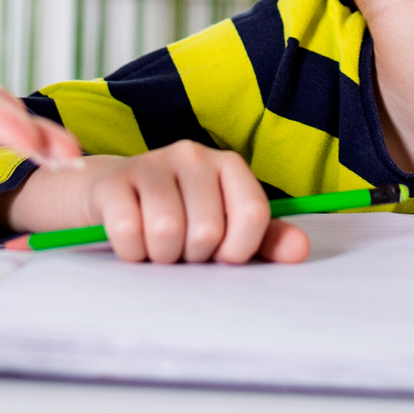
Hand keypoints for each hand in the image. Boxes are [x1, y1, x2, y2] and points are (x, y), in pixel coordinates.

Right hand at [3, 143, 310, 263]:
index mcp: (229, 166)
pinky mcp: (113, 180)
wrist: (115, 198)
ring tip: (157, 247)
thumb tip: (300, 250)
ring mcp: (151, 163)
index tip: (221, 257)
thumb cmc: (179, 218)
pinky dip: (131, 251)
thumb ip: (265, 240)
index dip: (237, 250)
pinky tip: (132, 242)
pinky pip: (128, 231)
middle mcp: (193, 155)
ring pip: (166, 231)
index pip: (252, 213)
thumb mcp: (225, 229)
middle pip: (207, 230)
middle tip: (181, 249)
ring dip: (160, 256)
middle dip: (192, 256)